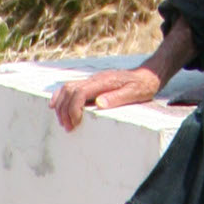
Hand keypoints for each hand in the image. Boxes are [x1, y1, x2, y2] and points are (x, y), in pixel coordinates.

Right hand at [52, 17, 195, 131]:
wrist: (147, 76)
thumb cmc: (142, 87)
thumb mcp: (134, 94)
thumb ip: (117, 98)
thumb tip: (99, 103)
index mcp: (103, 82)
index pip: (79, 92)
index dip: (73, 109)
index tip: (75, 123)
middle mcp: (95, 79)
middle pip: (69, 90)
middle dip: (64, 110)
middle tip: (68, 127)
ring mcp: (92, 80)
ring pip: (67, 88)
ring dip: (61, 105)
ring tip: (63, 122)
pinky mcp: (92, 83)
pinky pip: (71, 87)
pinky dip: (61, 96)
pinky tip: (56, 106)